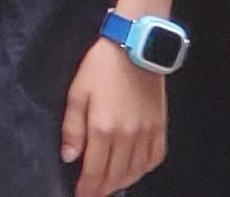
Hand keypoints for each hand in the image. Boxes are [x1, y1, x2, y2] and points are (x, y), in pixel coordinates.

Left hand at [64, 42, 167, 196]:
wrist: (136, 47)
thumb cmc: (101, 67)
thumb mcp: (77, 93)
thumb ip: (72, 128)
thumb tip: (69, 158)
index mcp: (103, 128)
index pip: (94, 171)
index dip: (86, 188)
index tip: (80, 196)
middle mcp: (127, 136)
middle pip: (114, 176)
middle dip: (101, 189)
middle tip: (92, 194)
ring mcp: (147, 133)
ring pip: (134, 172)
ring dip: (120, 183)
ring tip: (108, 186)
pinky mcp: (160, 127)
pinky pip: (154, 159)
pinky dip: (142, 170)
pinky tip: (133, 171)